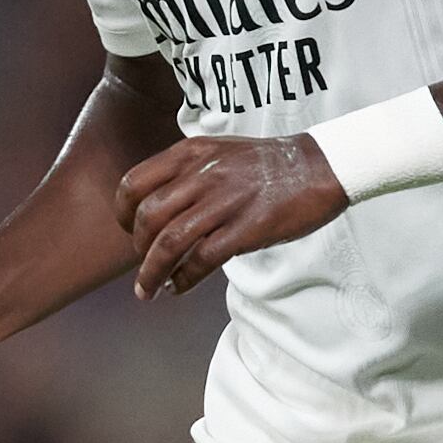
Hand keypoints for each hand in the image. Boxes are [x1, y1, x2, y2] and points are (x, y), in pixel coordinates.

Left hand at [116, 133, 345, 299]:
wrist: (320, 166)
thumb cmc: (269, 164)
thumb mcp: (219, 152)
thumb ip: (187, 172)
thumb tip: (159, 205)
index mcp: (190, 154)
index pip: (134, 183)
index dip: (122, 213)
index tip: (128, 231)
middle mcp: (202, 174)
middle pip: (147, 217)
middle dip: (137, 248)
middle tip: (143, 264)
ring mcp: (224, 202)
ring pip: (169, 242)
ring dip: (152, 272)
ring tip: (149, 290)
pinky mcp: (246, 228)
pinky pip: (202, 259)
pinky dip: (184, 278)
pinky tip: (179, 287)